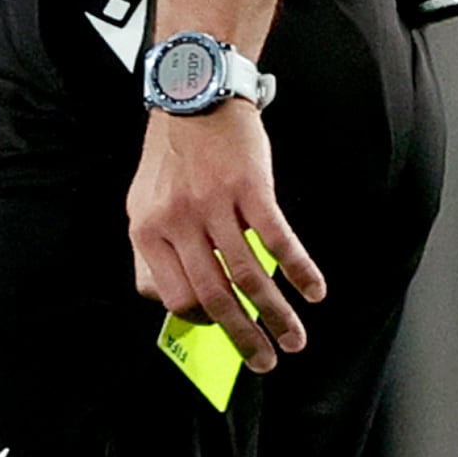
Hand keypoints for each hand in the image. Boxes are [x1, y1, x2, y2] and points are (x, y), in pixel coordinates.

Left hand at [126, 102, 323, 368]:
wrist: (194, 94)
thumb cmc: (172, 155)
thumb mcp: (143, 202)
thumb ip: (155, 252)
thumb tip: (173, 304)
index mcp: (147, 229)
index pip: (174, 297)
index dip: (201, 319)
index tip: (223, 330)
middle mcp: (178, 220)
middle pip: (214, 296)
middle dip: (244, 338)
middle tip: (266, 361)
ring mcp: (214, 204)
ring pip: (248, 276)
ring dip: (277, 315)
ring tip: (295, 338)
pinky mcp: (249, 187)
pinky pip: (277, 240)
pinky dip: (299, 270)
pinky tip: (313, 290)